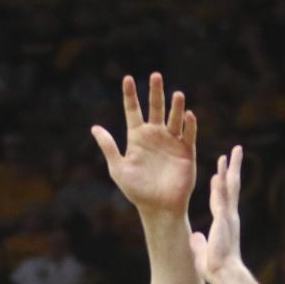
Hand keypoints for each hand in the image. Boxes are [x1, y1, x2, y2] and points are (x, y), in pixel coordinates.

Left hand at [91, 74, 196, 218]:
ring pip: (174, 118)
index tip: (127, 79)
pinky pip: (189, 134)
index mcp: (137, 137)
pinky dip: (190, 125)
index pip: (133, 111)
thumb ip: (109, 147)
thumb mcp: (119, 169)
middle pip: (156, 108)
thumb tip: (95, 128)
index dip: (130, 95)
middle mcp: (155, 136)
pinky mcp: (186, 151)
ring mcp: (172, 142)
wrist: (159, 208)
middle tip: (155, 75)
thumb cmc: (137, 191)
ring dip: (176, 106)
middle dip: (156, 92)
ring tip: (177, 94)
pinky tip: (188, 115)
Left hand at [190, 145, 243, 283]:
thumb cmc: (215, 268)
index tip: (219, 172)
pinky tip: (217, 174)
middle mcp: (229, 216)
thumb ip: (199, 242)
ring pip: (230, 188)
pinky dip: (219, 187)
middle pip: (232, 186)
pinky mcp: (223, 221)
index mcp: (225, 222)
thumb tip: (195, 237)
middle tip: (235, 151)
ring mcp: (228, 217)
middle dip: (233, 168)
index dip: (220, 184)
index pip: (222, 198)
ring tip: (230, 153)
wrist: (224, 275)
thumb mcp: (203, 251)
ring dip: (230, 169)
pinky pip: (221, 201)